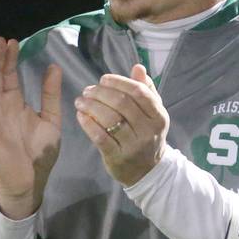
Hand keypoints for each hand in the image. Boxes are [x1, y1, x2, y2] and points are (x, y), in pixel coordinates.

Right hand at [0, 37, 61, 218]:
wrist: (31, 182)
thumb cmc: (39, 154)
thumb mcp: (50, 119)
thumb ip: (50, 94)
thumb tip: (54, 67)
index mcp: (14, 105)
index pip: (9, 77)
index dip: (10, 60)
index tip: (14, 42)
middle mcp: (0, 107)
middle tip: (1, 40)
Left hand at [75, 63, 168, 185]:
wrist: (147, 172)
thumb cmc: (145, 135)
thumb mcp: (152, 113)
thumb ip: (146, 89)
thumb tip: (138, 67)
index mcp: (158, 115)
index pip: (138, 92)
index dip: (119, 82)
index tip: (103, 79)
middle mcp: (148, 130)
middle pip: (122, 103)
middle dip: (101, 93)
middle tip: (87, 90)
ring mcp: (134, 145)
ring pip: (109, 118)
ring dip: (91, 106)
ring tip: (80, 101)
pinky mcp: (118, 157)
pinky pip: (100, 137)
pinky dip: (88, 124)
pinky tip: (80, 115)